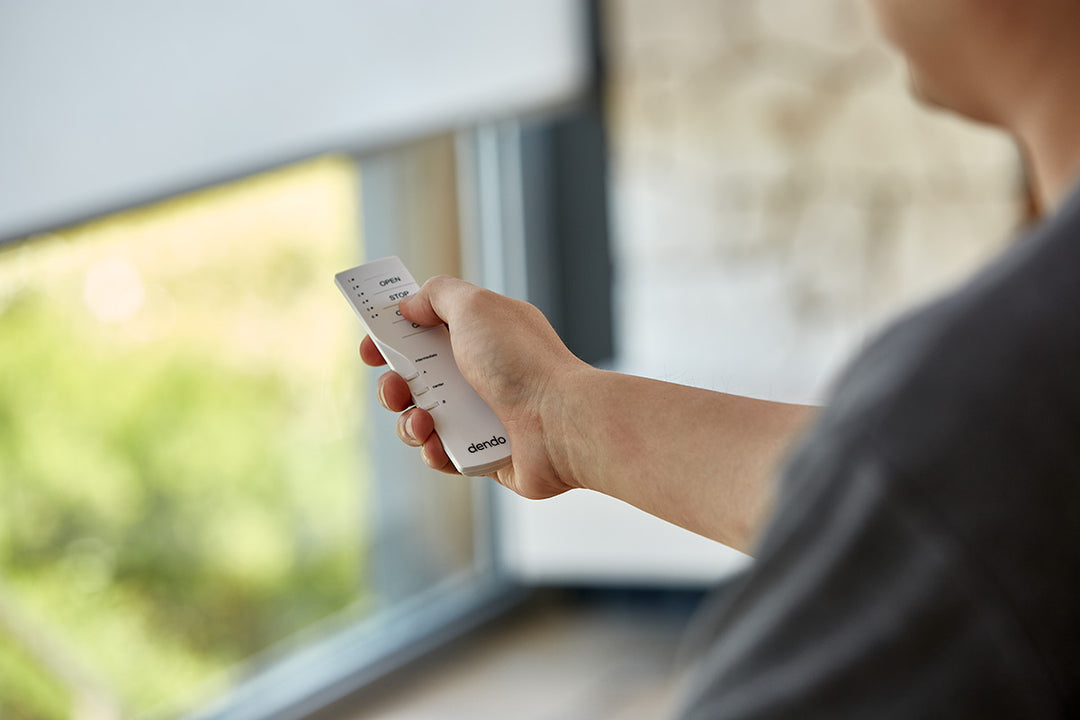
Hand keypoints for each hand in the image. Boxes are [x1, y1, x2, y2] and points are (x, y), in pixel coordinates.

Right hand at [359, 275, 588, 498]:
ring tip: (422, 421)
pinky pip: (442, 454)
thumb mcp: (475, 307)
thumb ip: (437, 295)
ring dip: (408, 420)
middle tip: (394, 386)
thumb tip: (410, 305)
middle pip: (417, 378)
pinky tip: (438, 444)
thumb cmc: (521, 362)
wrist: (560, 423)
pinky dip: (433, 449)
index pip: (428, 331)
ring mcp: (484, 415)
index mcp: (483, 335)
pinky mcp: (484, 453)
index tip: (370, 346)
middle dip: (393, 384)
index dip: (394, 337)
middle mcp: (483, 373)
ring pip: (422, 419)